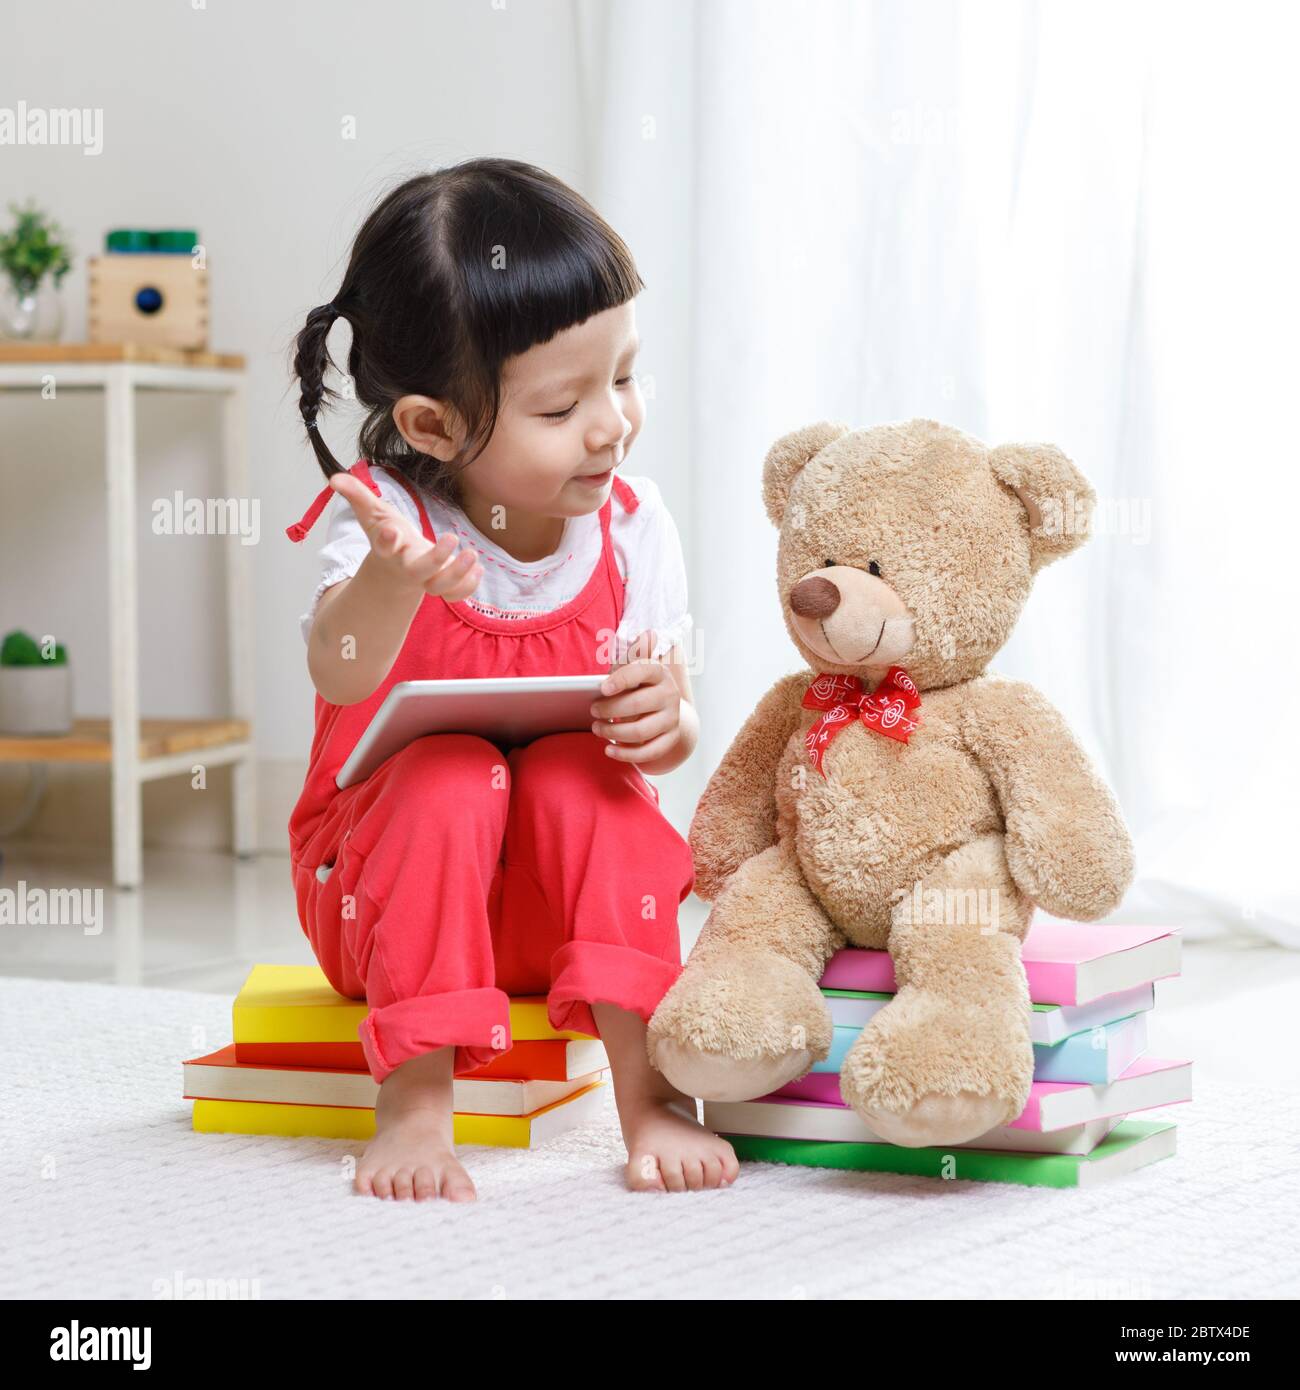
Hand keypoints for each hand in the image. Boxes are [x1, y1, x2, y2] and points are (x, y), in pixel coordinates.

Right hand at [329, 471, 481, 600]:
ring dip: (457, 574)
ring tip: (472, 554)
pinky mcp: (442, 584)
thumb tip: (334, 477)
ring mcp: (426, 579)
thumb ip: (356, 495)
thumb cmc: (387, 534)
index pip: (384, 546)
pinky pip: (455, 593)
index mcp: (389, 549)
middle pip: (419, 571)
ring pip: (440, 586)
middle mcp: (407, 567)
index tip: (391, 530)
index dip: (387, 540)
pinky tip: (478, 568)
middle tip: (452, 538)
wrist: (396, 568)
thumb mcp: (372, 513)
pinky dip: (468, 585)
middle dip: (436, 558)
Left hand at [590, 630, 682, 762]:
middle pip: (637, 705)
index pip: (642, 671)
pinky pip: (648, 752)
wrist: (664, 709)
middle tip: (592, 711)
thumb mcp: (634, 666)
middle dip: (609, 710)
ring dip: (613, 733)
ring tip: (597, 729)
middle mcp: (670, 694)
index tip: (601, 688)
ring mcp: (672, 719)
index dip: (621, 679)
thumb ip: (635, 652)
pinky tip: (608, 750)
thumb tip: (649, 634)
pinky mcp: (670, 739)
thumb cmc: (638, 685)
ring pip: (640, 731)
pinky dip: (625, 755)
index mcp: (659, 672)